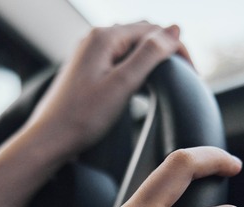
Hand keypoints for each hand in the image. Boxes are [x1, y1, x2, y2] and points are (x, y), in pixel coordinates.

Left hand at [25, 22, 191, 157]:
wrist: (49, 140)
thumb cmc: (82, 117)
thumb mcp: (123, 84)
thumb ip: (150, 54)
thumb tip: (175, 30)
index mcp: (105, 37)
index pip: (154, 31)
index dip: (178, 49)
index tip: (194, 75)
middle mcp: (96, 38)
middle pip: (143, 34)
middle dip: (167, 51)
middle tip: (188, 76)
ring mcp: (90, 53)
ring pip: (132, 46)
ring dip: (153, 58)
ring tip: (172, 79)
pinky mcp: (87, 69)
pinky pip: (119, 58)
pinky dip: (137, 66)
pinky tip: (145, 82)